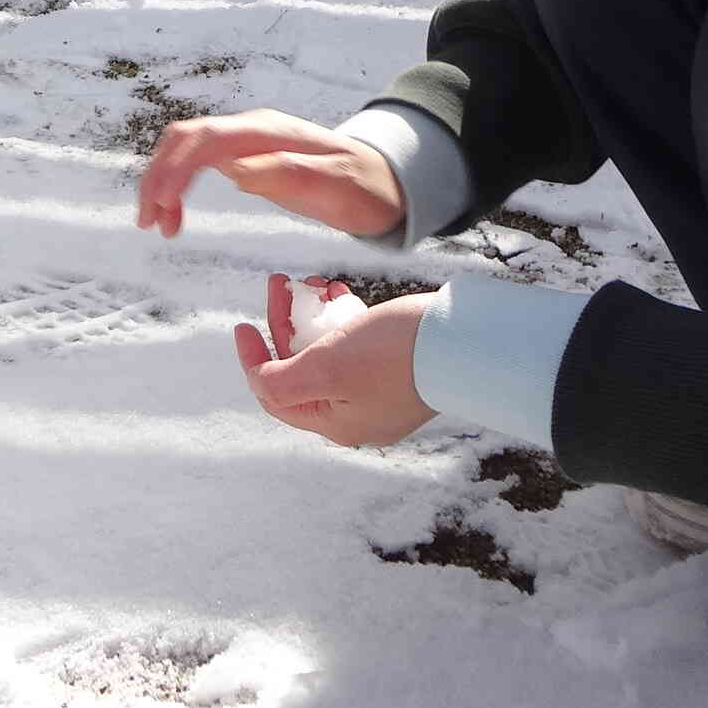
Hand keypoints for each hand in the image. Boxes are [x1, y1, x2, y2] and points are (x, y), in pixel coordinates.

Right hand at [137, 109, 404, 239]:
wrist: (386, 182)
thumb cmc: (365, 187)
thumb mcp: (336, 186)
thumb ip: (289, 174)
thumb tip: (234, 171)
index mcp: (268, 133)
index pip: (205, 139)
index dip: (175, 169)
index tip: (161, 206)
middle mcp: (251, 130)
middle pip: (185, 139)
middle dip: (158, 176)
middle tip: (149, 222)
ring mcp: (246, 141)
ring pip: (185, 149)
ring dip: (162, 182)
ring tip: (157, 225)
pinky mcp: (245, 157)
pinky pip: (197, 163)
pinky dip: (177, 187)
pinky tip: (176, 216)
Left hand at [235, 275, 435, 447]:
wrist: (465, 340)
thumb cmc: (394, 353)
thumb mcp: (326, 368)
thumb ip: (283, 382)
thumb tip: (258, 382)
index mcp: (336, 423)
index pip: (276, 396)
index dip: (254, 360)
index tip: (243, 325)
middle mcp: (356, 415)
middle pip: (302, 369)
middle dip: (286, 323)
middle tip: (281, 283)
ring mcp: (380, 393)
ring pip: (329, 351)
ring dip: (314, 315)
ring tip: (315, 283)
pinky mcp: (400, 369)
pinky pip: (358, 344)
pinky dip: (343, 318)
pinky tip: (341, 291)